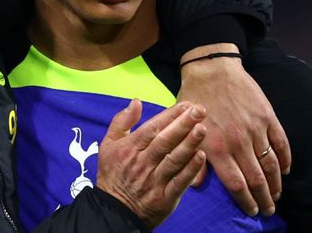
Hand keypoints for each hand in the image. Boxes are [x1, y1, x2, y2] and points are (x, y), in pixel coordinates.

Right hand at [96, 99, 206, 228]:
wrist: (113, 210)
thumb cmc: (112, 173)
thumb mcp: (108, 144)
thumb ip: (121, 121)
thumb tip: (136, 101)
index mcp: (129, 148)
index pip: (152, 128)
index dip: (170, 115)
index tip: (186, 105)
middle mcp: (141, 163)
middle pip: (164, 141)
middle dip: (183, 124)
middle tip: (199, 111)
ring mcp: (153, 181)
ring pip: (173, 160)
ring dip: (189, 144)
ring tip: (202, 129)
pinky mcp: (164, 198)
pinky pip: (179, 182)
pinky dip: (190, 170)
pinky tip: (201, 157)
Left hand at [178, 43, 290, 216]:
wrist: (211, 69)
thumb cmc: (193, 99)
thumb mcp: (184, 129)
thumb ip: (192, 157)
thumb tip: (196, 185)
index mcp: (216, 147)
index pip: (236, 184)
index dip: (246, 201)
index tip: (252, 211)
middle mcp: (237, 142)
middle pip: (256, 179)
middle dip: (264, 198)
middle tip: (268, 210)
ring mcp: (255, 129)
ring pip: (271, 164)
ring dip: (276, 184)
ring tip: (277, 195)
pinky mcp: (267, 116)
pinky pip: (281, 143)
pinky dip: (285, 159)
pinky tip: (285, 170)